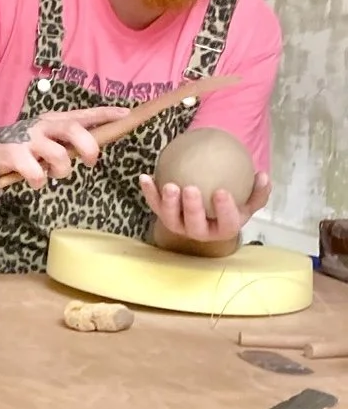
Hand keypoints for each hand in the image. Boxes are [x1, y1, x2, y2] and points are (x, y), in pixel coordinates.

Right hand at [0, 105, 129, 186]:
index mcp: (52, 120)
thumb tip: (93, 148)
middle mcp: (42, 126)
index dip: (105, 115)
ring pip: (59, 156)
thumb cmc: (20, 145)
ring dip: (61, 171)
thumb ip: (65, 140)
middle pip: (75, 130)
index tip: (126, 114)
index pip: (83, 115)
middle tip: (90, 162)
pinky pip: (36, 173)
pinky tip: (33, 181)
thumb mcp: (44, 137)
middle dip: (89, 147)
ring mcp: (27, 139)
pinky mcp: (13, 154)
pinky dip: (38, 181)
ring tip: (53, 174)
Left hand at [139, 171, 270, 243]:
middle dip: (192, 208)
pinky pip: (153, 204)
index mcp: (223, 229)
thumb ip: (258, 191)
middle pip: (195, 225)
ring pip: (170, 218)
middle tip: (191, 189)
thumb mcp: (248, 201)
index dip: (224, 210)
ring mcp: (178, 225)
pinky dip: (149, 191)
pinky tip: (145, 177)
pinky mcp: (162, 215)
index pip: (226, 224)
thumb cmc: (229, 205)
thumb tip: (263, 176)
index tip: (222, 191)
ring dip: (168, 202)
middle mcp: (199, 232)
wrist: (206, 210)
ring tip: (169, 185)